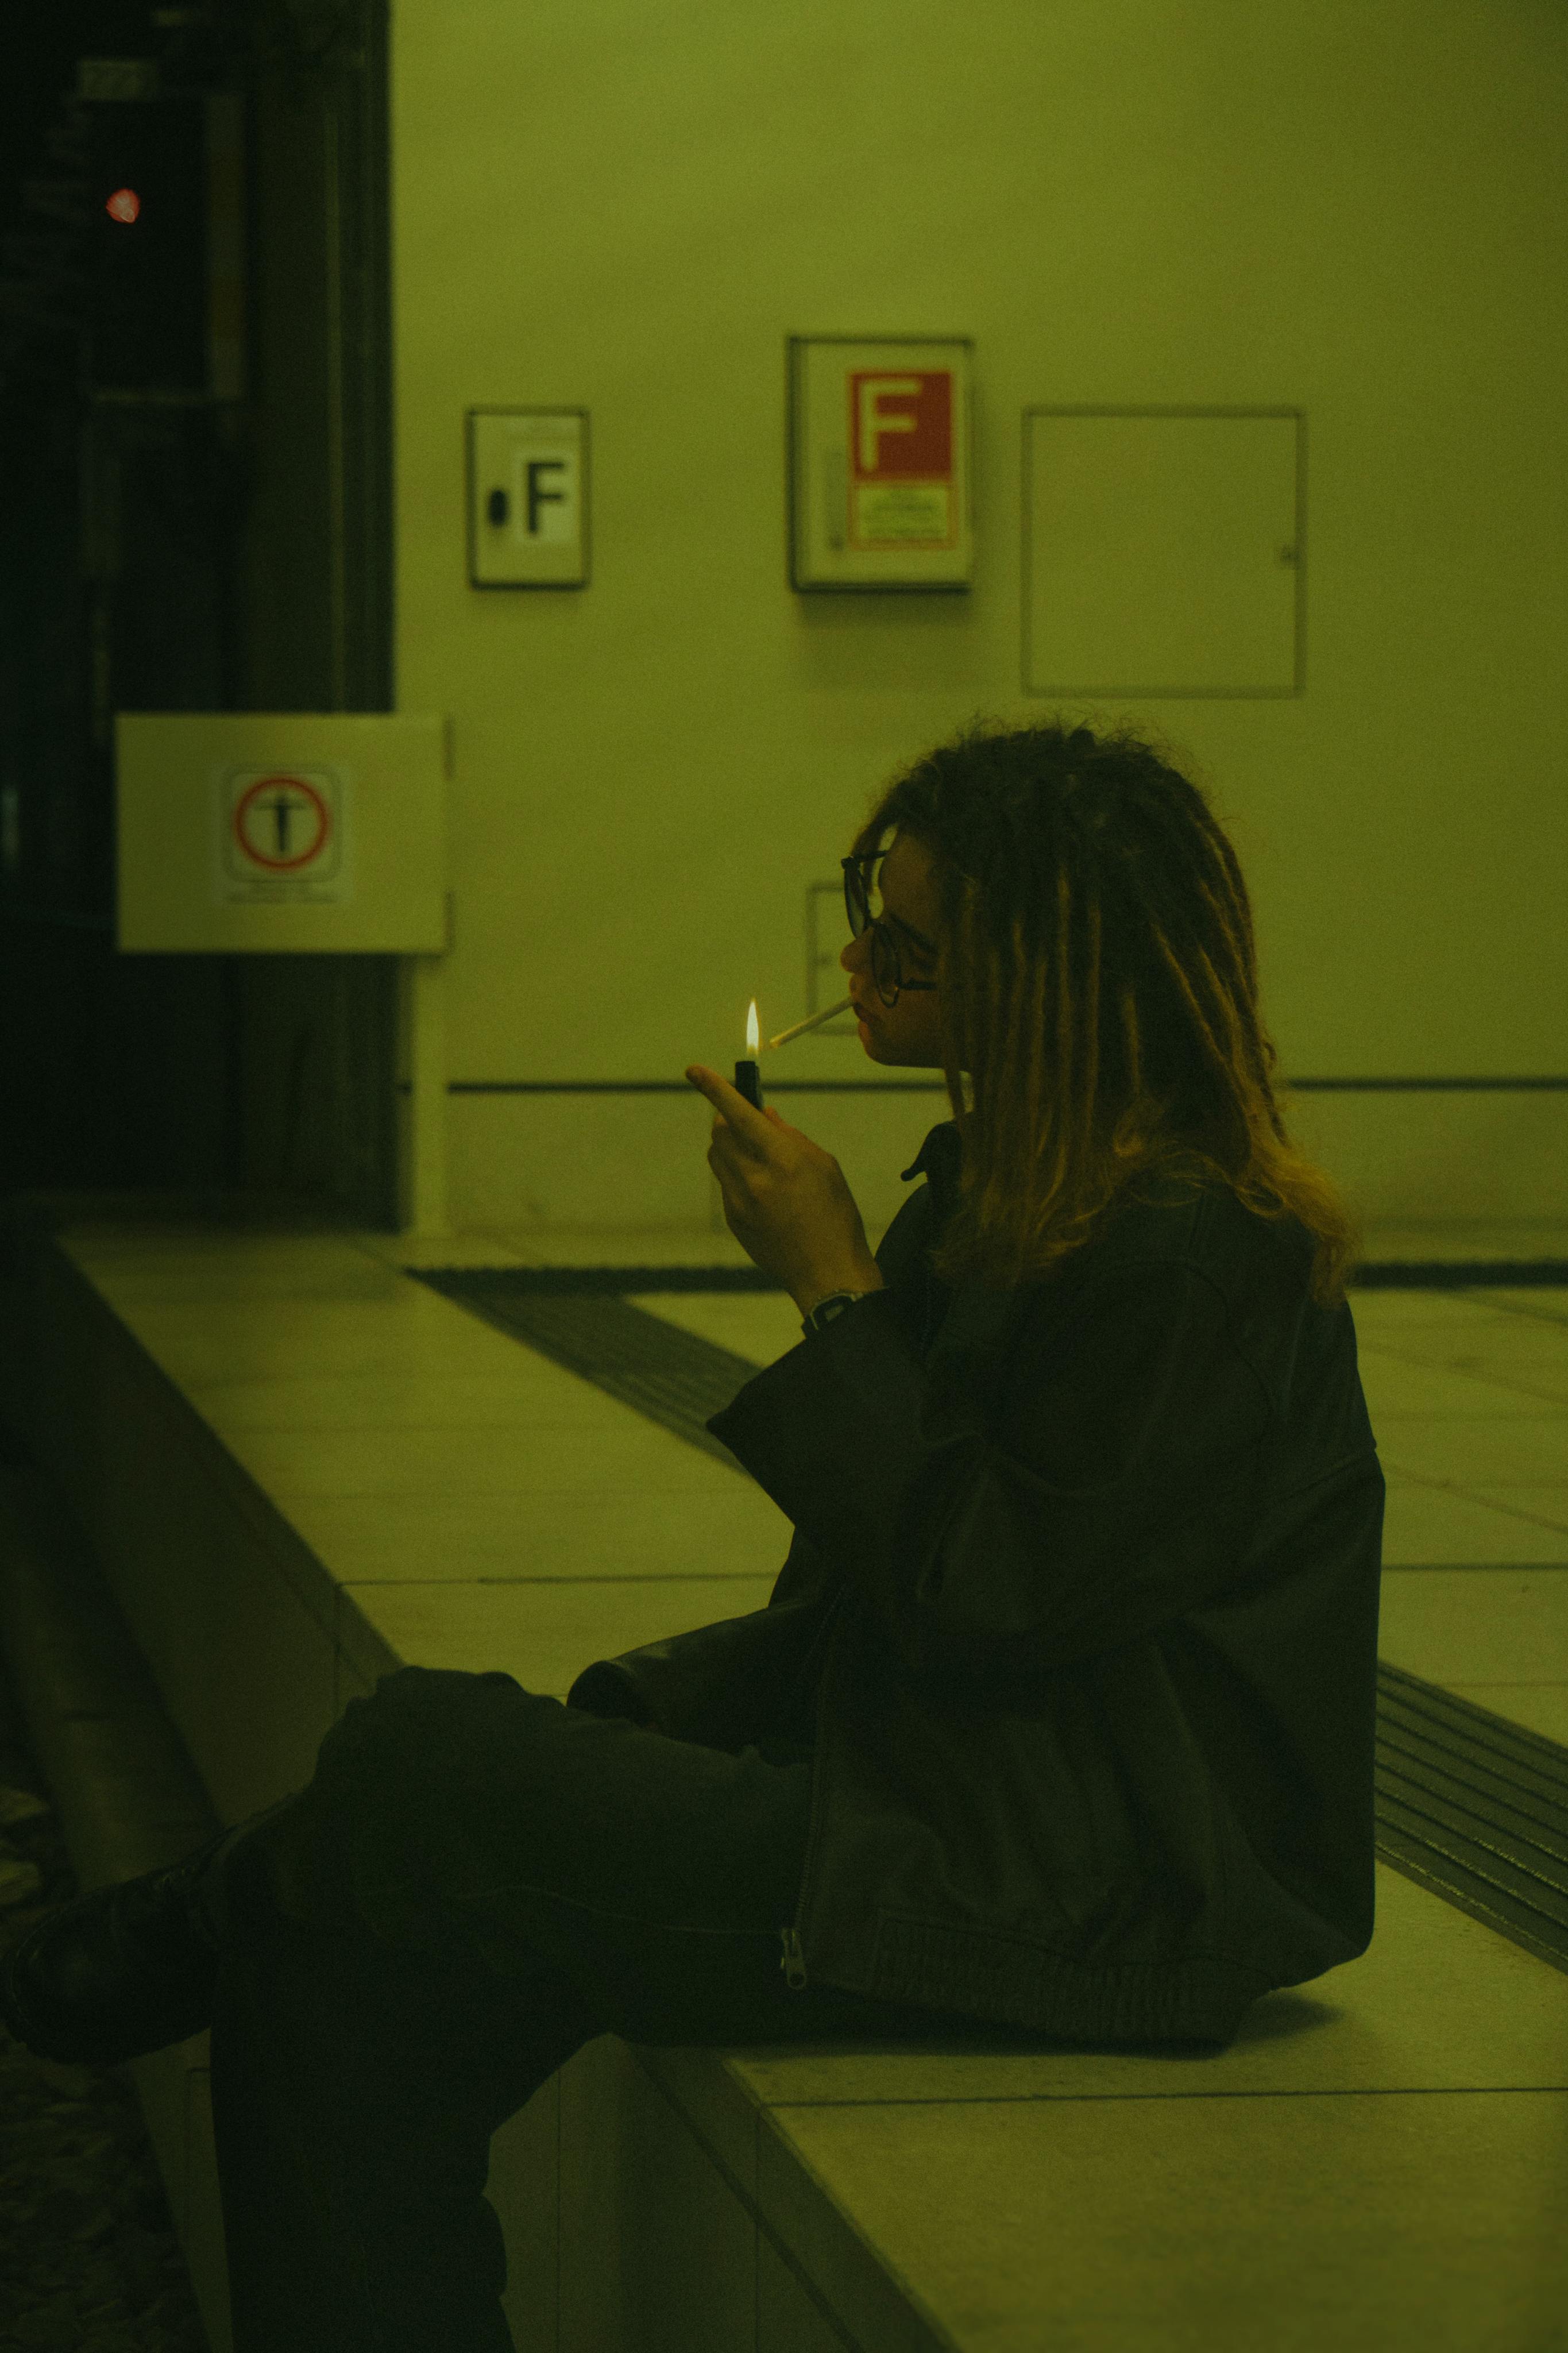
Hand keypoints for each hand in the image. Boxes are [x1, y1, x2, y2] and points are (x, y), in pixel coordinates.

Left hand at [684, 1065, 883, 1310]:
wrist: (828, 1274)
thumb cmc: (836, 1216)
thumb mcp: (825, 1166)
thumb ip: (790, 1136)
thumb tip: (763, 1113)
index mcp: (782, 1159)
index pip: (738, 1113)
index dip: (713, 1088)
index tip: (693, 1070)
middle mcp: (754, 1178)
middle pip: (718, 1132)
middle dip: (726, 1118)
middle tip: (745, 1118)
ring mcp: (738, 1202)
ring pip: (717, 1157)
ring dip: (729, 1145)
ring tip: (760, 1156)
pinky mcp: (733, 1221)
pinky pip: (725, 1184)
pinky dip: (737, 1174)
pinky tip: (766, 1192)